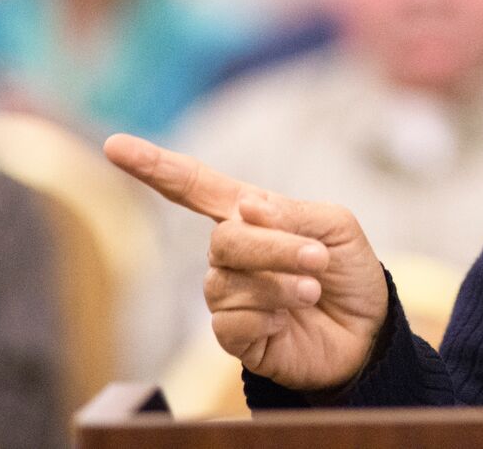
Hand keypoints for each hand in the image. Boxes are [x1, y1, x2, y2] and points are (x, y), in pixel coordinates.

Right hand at [103, 133, 388, 390]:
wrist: (368, 331)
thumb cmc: (349, 272)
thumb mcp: (336, 228)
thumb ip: (292, 213)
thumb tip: (246, 209)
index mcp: (251, 216)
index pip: (195, 186)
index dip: (155, 166)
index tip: (114, 145)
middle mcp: (232, 253)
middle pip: (224, 240)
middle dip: (274, 248)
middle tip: (317, 260)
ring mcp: (229, 294)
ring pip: (227, 282)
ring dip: (279, 284)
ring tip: (312, 291)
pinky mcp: (233, 336)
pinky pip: (229, 324)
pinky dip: (266, 318)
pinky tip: (285, 322)